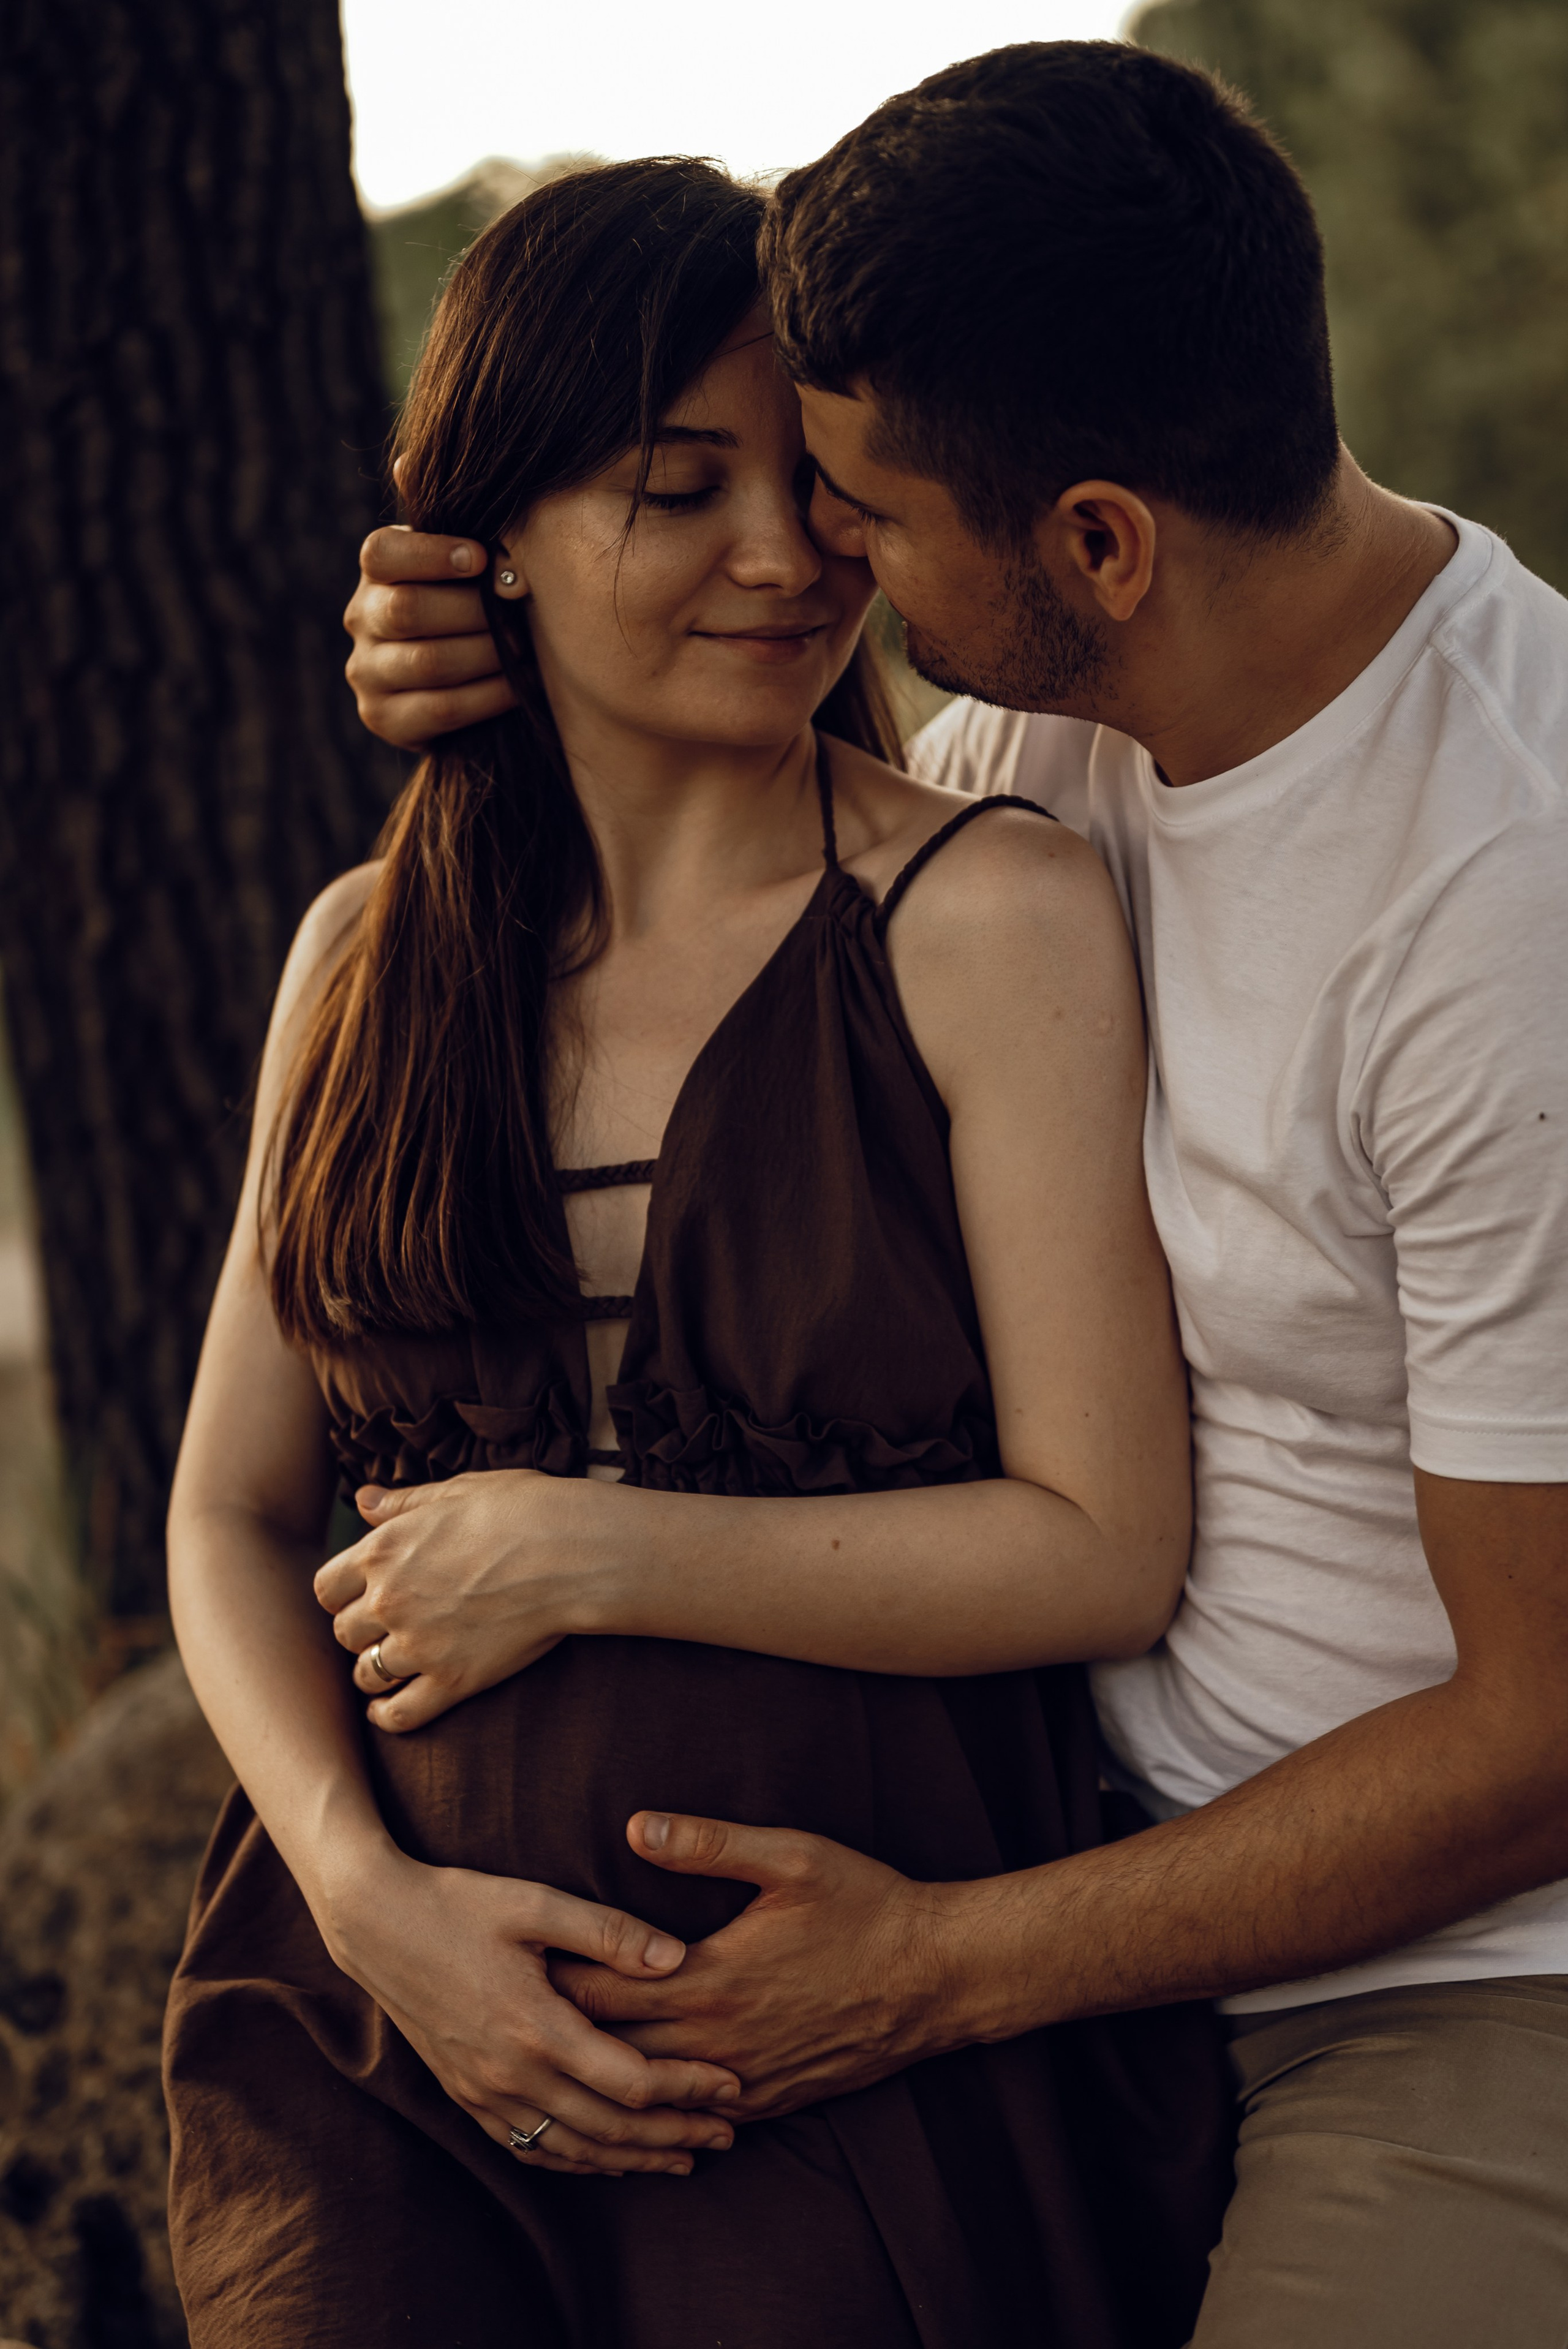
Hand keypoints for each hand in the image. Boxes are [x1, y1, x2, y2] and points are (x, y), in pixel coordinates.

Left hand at [315, 1472, 620, 1729]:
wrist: (572, 1551)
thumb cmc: (521, 1510)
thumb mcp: (457, 1491)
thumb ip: (402, 1503)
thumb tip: (363, 1499)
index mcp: (383, 1551)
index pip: (326, 1587)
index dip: (342, 1594)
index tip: (362, 1595)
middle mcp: (389, 1600)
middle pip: (344, 1633)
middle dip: (360, 1631)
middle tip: (385, 1628)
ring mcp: (419, 1644)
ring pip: (367, 1673)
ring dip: (375, 1670)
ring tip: (392, 1665)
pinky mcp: (453, 1679)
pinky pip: (401, 1713)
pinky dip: (388, 1716)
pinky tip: (388, 1709)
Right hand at [326, 1845, 741, 2176]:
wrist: (375, 1923)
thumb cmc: (459, 1903)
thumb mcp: (536, 1903)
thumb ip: (609, 1932)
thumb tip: (677, 1958)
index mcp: (535, 2026)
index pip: (629, 2080)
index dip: (687, 2088)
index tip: (731, 2082)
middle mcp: (509, 2074)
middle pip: (609, 2128)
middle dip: (674, 2136)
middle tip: (727, 2137)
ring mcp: (483, 2092)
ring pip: (571, 2149)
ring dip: (631, 2160)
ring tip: (682, 2161)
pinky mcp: (465, 2095)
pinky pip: (529, 2148)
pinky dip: (576, 2160)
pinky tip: (606, 2159)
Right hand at [344, 524, 516, 747]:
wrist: (447, 683)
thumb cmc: (465, 609)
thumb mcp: (462, 574)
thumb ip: (475, 559)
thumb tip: (508, 569)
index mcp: (375, 575)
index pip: (381, 554)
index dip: (430, 554)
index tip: (480, 558)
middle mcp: (361, 620)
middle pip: (405, 609)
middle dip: (472, 610)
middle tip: (515, 611)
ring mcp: (366, 673)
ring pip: (427, 662)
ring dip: (486, 654)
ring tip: (522, 648)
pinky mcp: (384, 718)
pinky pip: (443, 708)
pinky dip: (489, 695)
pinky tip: (516, 684)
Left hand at [553, 1812, 966, 2119]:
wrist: (938, 1977)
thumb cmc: (867, 1905)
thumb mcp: (791, 1857)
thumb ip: (710, 1844)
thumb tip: (638, 1826)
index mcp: (712, 1979)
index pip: (604, 1990)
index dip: (555, 1979)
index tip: (512, 1966)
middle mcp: (719, 2040)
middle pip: (613, 2047)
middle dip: (563, 2033)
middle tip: (509, 2016)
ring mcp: (745, 2078)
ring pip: (649, 2094)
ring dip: (602, 2077)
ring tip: (551, 2062)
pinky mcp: (771, 2099)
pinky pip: (695, 2115)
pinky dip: (656, 2108)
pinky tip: (629, 2100)